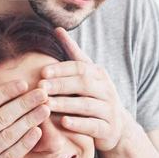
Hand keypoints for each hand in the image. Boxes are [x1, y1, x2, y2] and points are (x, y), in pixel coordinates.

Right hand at [0, 67, 50, 157]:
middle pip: (1, 118)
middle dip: (25, 104)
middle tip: (42, 93)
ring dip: (29, 121)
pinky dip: (25, 144)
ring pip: (9, 136)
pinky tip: (36, 132)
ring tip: (44, 110)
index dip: (6, 92)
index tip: (23, 84)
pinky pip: (10, 157)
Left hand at [40, 28, 126, 151]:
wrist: (117, 127)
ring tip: (47, 105)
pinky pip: (93, 125)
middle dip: (61, 85)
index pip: (80, 67)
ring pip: (87, 105)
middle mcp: (106, 89)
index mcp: (99, 74)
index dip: (62, 69)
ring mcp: (109, 109)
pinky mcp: (108, 128)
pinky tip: (64, 123)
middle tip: (41, 88)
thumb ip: (72, 54)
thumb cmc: (94, 97)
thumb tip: (57, 28)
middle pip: (83, 84)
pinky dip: (79, 124)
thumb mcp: (87, 75)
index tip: (43, 72)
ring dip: (66, 104)